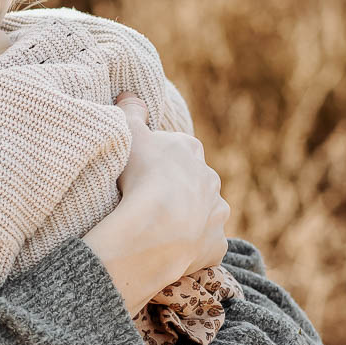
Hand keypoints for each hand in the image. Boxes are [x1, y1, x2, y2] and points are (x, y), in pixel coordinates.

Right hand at [84, 93, 229, 314]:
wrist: (157, 226)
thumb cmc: (141, 175)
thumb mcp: (129, 132)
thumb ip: (130, 110)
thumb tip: (130, 93)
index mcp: (191, 151)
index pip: (177, 150)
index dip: (159, 159)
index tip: (141, 170)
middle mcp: (211, 180)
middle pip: (194, 182)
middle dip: (177, 189)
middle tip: (147, 200)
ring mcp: (216, 215)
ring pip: (204, 214)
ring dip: (188, 218)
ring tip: (158, 228)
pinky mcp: (215, 245)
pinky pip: (204, 245)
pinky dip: (191, 248)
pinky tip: (170, 250)